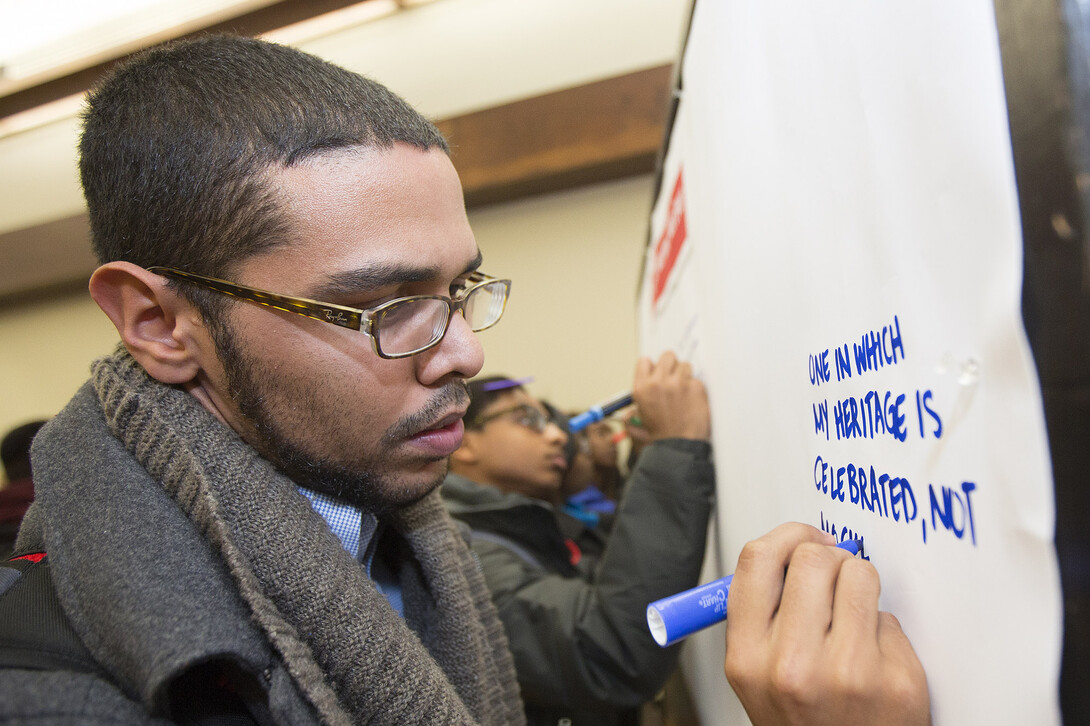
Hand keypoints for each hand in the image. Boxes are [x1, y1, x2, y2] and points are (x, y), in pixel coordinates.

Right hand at [631, 351, 710, 441]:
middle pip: (667, 356)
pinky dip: (696, 389)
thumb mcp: (639, 419)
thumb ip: (639, 402)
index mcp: (641, 388)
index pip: (645, 361)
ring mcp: (678, 383)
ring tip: (685, 392)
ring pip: (685, 365)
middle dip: (672, 366)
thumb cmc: (660, 435)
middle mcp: (658, 382)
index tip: (659, 373)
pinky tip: (693, 401)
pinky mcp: (695, 387)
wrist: (679, 447)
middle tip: (674, 379)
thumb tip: (641, 393)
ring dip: (686, 376)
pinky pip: (697, 379)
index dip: (653, 367)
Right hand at [723, 523, 930, 725]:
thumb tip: (791, 551)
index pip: (758, 560)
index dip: (786, 536)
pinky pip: (891, 618)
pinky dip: (884, 630)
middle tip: (835, 578)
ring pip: (860, 574)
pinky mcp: (895, 681)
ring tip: (854, 615)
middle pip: (814, 558)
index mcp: (747, 657)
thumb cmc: (804, 720)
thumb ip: (762, 614)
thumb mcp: (756, 674)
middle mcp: (792, 665)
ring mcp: (848, 673)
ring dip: (860, 585)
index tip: (803, 538)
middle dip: (830, 559)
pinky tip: (874, 658)